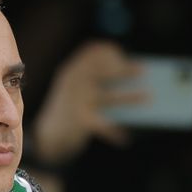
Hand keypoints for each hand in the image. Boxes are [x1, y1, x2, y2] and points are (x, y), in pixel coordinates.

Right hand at [30, 40, 145, 167]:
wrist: (43, 140)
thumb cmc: (68, 112)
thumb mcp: (76, 91)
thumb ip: (96, 81)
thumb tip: (133, 73)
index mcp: (71, 71)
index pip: (92, 51)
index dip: (110, 52)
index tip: (123, 57)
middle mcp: (71, 83)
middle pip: (102, 71)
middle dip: (124, 70)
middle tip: (143, 71)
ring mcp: (75, 101)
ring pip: (108, 97)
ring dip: (130, 98)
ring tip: (148, 98)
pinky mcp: (79, 120)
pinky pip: (103, 125)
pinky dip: (114, 132)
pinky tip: (124, 139)